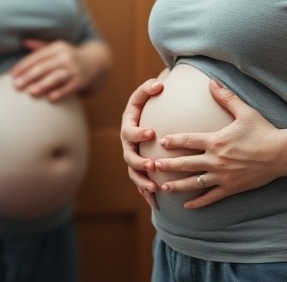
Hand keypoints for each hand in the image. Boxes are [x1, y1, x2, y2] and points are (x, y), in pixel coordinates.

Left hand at [9, 38, 86, 101]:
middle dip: (29, 76)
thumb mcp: (56, 48)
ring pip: (56, 77)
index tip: (12, 75)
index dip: (23, 66)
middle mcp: (66, 56)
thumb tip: (22, 41)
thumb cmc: (69, 57)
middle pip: (44, 67)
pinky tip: (51, 99)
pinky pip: (70, 87)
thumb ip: (39, 46)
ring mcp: (74, 69)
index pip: (37, 56)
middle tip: (17, 86)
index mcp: (57, 47)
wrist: (95, 63)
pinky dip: (61, 92)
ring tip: (31, 92)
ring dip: (44, 84)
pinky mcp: (81, 80)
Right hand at [120, 77, 164, 209]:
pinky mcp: (138, 169)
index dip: (138, 133)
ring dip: (142, 181)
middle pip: (129, 157)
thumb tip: (159, 84)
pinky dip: (146, 193)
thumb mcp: (145, 93)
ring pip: (133, 174)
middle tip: (153, 165)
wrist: (147, 116)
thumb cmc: (148, 104)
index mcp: (128, 126)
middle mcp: (127, 144)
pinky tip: (157, 202)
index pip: (129, 131)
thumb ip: (149, 87)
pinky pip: (140, 183)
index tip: (151, 132)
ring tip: (155, 187)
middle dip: (140, 162)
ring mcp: (132, 157)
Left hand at [154, 80, 286, 208]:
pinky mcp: (231, 187)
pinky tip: (187, 205)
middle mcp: (216, 160)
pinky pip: (211, 197)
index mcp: (216, 141)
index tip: (161, 141)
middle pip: (186, 163)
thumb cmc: (263, 131)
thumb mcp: (244, 111)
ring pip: (194, 182)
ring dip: (177, 185)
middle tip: (152, 165)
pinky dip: (198, 202)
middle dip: (167, 164)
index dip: (173, 141)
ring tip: (163, 187)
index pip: (188, 140)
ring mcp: (223, 176)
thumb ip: (226, 97)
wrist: (281, 154)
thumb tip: (212, 82)